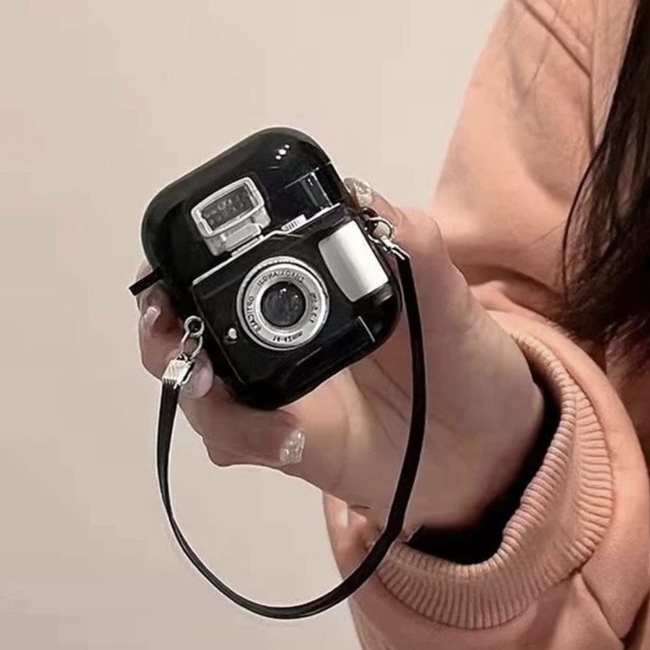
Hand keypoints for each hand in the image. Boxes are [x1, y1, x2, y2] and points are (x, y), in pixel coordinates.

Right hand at [135, 180, 542, 532]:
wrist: (487, 452)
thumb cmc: (469, 367)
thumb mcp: (452, 302)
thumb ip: (415, 249)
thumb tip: (360, 197)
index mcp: (311, 293)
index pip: (230, 270)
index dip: (187, 264)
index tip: (172, 260)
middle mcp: (282, 341)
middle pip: (192, 331)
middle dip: (163, 327)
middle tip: (166, 324)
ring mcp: (281, 398)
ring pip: (202, 391)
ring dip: (192, 387)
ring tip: (207, 382)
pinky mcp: (290, 448)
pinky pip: (241, 444)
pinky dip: (246, 439)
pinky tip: (282, 440)